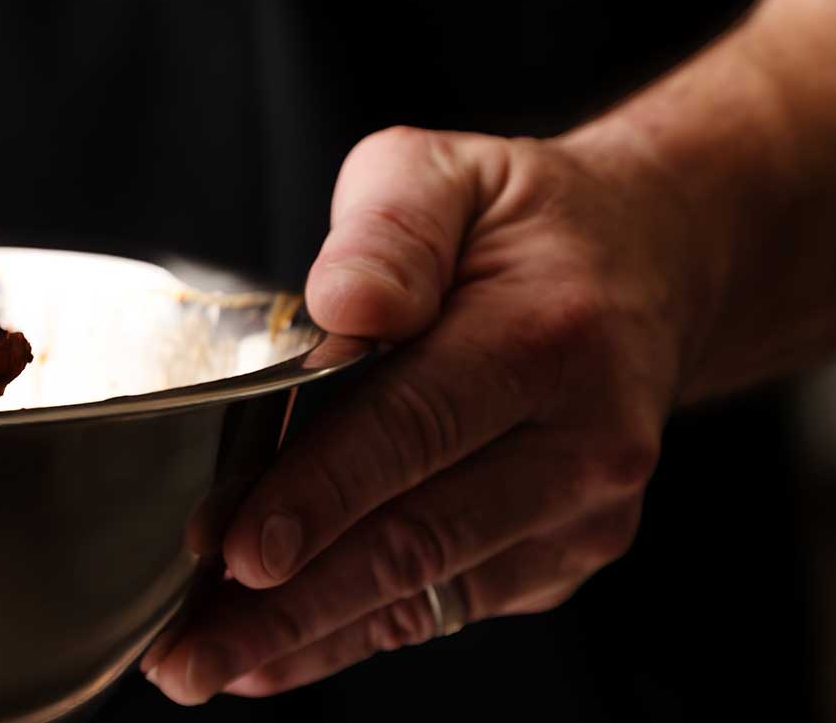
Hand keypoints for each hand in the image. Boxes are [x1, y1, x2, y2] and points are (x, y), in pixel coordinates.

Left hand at [142, 124, 718, 702]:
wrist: (649, 264)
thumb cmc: (517, 221)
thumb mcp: (443, 172)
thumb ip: (389, 231)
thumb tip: (348, 302)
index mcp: (549, 337)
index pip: (412, 429)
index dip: (316, 497)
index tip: (233, 551)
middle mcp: (582, 442)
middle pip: (414, 539)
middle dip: (290, 605)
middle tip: (185, 650)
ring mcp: (581, 514)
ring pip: (425, 596)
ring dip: (308, 640)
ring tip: (203, 664)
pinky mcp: (560, 558)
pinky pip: (443, 608)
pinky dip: (352, 635)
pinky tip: (271, 654)